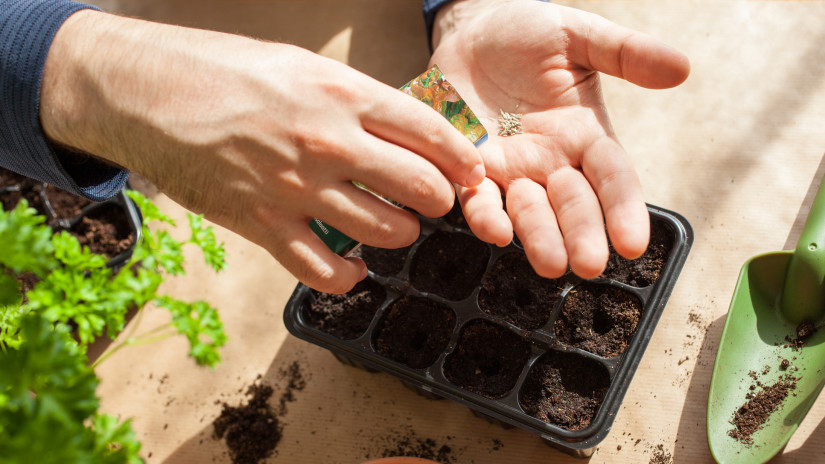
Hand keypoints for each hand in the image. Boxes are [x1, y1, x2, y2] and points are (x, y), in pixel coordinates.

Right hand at [41, 10, 484, 292]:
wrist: (145, 92)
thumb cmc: (222, 71)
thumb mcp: (300, 66)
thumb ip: (354, 99)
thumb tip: (403, 129)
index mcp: (341, 94)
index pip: (431, 132)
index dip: (462, 159)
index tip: (471, 173)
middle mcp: (328, 142)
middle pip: (420, 187)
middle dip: (440, 200)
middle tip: (435, 201)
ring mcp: (296, 188)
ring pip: (385, 231)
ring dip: (401, 233)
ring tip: (396, 226)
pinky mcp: (263, 226)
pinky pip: (327, 271)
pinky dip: (350, 276)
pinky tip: (355, 267)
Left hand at [431, 0, 689, 278]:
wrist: (470, 32)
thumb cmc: (527, 33)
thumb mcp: (578, 35)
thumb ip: (624, 52)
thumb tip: (681, 68)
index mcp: (585, 135)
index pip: (612, 177)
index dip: (623, 208)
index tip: (633, 242)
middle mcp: (551, 161)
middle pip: (573, 204)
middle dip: (582, 235)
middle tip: (588, 265)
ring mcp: (511, 170)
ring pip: (528, 211)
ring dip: (539, 237)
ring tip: (550, 263)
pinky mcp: (470, 170)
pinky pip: (478, 199)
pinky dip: (486, 216)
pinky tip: (495, 231)